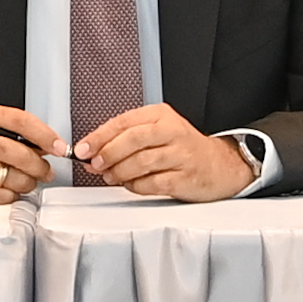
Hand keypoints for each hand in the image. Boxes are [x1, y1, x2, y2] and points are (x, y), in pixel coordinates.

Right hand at [0, 105, 66, 204]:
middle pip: (22, 156)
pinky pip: (5, 197)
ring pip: (17, 180)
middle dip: (41, 167)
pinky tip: (7, 187)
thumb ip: (15, 130)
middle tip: (46, 171)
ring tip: (24, 179)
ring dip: (28, 182)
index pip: (22, 122)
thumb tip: (48, 146)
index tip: (60, 147)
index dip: (46, 136)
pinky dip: (12, 195)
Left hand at [74, 105, 255, 200]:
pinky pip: (152, 183)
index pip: (124, 121)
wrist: (220, 165)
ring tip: (110, 177)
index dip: (99, 136)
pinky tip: (130, 185)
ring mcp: (181, 155)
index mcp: (161, 115)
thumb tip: (91, 153)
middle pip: (133, 139)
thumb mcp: (157, 132)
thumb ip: (125, 140)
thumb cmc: (183, 149)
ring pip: (141, 162)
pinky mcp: (185, 177)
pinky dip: (136, 186)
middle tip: (95, 164)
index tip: (82, 149)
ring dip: (119, 172)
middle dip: (108, 153)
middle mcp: (173, 131)